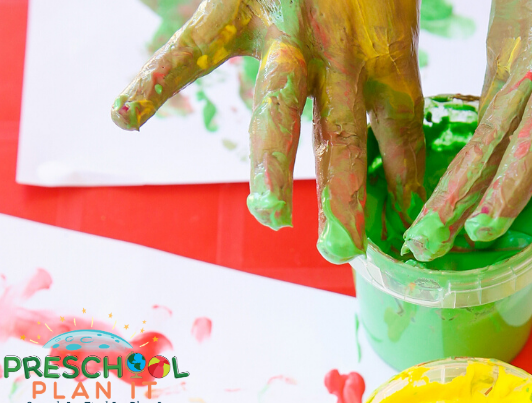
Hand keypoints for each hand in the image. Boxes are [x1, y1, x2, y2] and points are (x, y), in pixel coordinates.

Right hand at [112, 0, 424, 263]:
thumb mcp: (392, 10)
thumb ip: (391, 62)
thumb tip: (400, 129)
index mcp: (383, 48)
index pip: (402, 127)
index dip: (406, 181)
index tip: (408, 232)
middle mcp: (338, 49)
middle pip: (342, 136)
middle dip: (342, 197)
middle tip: (342, 249)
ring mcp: (283, 30)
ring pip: (276, 108)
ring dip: (271, 166)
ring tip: (270, 214)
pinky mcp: (231, 8)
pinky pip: (188, 50)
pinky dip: (154, 82)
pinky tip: (123, 117)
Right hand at [402, 0, 531, 260]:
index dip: (509, 187)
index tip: (483, 229)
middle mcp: (527, 80)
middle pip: (483, 150)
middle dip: (451, 202)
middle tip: (421, 247)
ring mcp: (505, 69)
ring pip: (472, 138)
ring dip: (444, 188)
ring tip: (419, 234)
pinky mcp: (496, 60)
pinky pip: (478, 116)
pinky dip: (459, 157)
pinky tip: (440, 194)